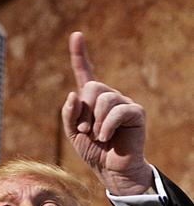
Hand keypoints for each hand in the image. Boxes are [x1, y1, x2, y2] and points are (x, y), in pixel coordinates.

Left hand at [61, 32, 152, 194]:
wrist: (111, 170)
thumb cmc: (93, 151)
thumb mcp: (73, 133)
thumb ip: (69, 114)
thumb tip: (73, 95)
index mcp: (91, 100)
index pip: (85, 72)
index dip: (79, 54)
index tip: (76, 35)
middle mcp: (108, 96)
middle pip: (92, 87)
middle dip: (83, 111)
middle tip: (84, 131)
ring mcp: (123, 103)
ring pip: (104, 98)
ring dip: (94, 121)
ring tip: (96, 137)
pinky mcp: (136, 113)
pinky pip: (117, 111)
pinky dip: (106, 126)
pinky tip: (105, 138)